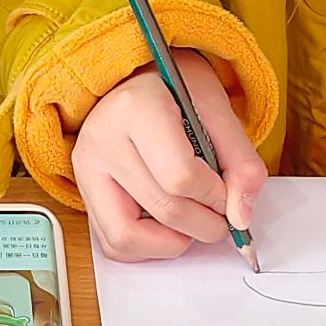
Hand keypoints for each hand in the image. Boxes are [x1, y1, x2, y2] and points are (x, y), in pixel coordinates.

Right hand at [72, 50, 267, 260]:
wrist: (136, 78)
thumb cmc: (176, 90)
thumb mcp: (218, 108)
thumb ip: (240, 162)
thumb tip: (241, 217)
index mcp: (136, 108)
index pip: (180, 177)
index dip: (216, 195)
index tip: (227, 191)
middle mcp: (102, 139)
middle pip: (162, 209)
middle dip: (205, 224)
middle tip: (220, 213)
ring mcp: (86, 168)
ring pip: (127, 237)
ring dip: (172, 242)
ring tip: (192, 222)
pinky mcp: (84, 191)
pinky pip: (111, 243)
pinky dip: (146, 247)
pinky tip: (166, 224)